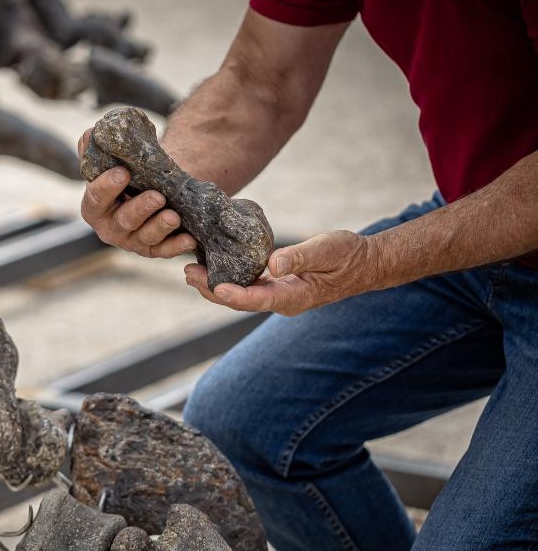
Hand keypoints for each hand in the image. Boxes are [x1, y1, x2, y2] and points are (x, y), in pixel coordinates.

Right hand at [77, 129, 197, 257]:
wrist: (150, 187)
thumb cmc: (127, 174)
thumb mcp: (111, 161)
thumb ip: (95, 149)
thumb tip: (91, 134)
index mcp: (94, 208)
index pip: (95, 199)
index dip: (107, 187)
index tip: (123, 172)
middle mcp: (110, 228)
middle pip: (123, 221)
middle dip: (140, 209)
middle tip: (157, 197)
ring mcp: (132, 241)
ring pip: (145, 238)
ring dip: (160, 227)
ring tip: (174, 216)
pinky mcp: (153, 249)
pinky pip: (164, 251)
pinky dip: (177, 246)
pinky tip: (190, 238)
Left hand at [184, 230, 376, 315]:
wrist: (363, 264)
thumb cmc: (348, 255)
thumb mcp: (327, 250)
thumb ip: (300, 257)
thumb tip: (273, 264)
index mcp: (294, 297)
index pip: (258, 300)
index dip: (235, 296)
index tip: (215, 286)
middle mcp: (282, 300)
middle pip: (240, 301)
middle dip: (212, 290)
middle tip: (188, 273)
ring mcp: (278, 294)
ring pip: (240, 294)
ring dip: (213, 285)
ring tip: (190, 271)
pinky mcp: (276, 285)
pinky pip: (246, 284)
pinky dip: (227, 276)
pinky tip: (212, 264)